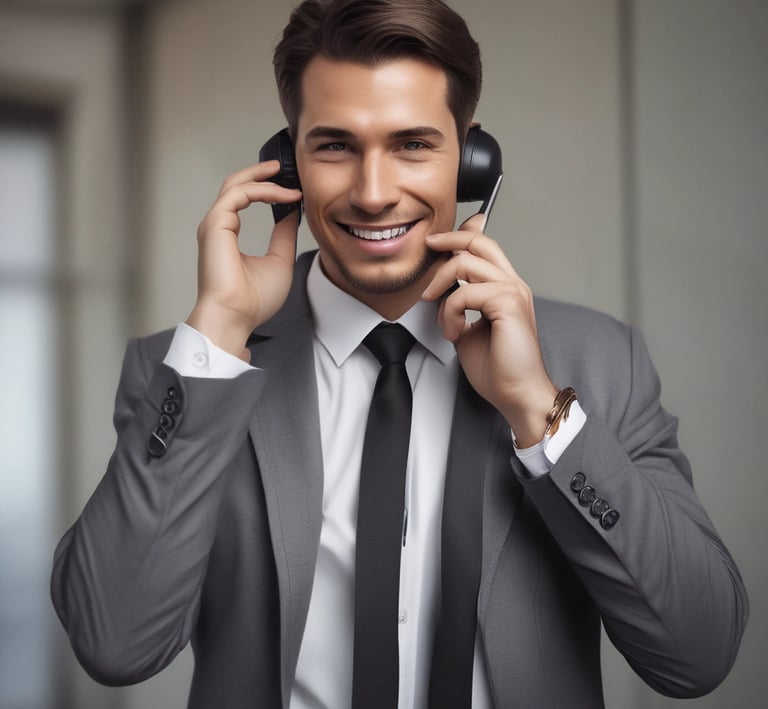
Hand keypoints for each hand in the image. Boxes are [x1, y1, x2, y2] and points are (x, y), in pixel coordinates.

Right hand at [186, 161, 301, 358]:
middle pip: (236, 185)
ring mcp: (215, 224)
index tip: (294, 191)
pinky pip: (239, 194)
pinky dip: (262, 190)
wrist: (236, 316)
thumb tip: (294, 212)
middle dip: (261, 172)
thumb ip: (284, 234)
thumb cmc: (254, 300)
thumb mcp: (280, 260)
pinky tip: (284, 195)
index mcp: (228, 235)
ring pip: (237, 185)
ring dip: (264, 178)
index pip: (244, 199)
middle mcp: (218, 226)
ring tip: (288, 178)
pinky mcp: (216, 225)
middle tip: (284, 166)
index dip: (269, 190)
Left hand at [422, 215, 557, 445]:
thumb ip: (459, 307)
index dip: (460, 236)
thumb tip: (443, 293)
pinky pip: (465, 292)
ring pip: (465, 263)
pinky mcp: (508, 304)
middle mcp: (512, 285)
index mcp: (506, 289)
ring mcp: (513, 291)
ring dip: (442, 288)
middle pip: (479, 242)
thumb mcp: (468, 330)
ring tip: (445, 321)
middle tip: (428, 246)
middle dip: (448, 239)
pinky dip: (451, 311)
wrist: (516, 394)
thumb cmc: (498, 370)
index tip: (436, 241)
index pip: (485, 247)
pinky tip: (454, 332)